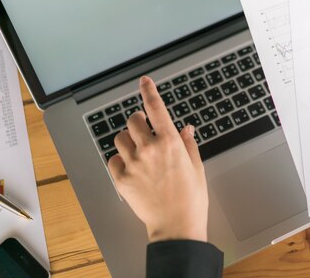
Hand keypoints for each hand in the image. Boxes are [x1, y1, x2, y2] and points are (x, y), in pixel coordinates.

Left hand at [107, 76, 208, 242]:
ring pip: (120, 138)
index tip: (144, 82)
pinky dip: (121, 160)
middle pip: (132, 120)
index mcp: (171, 143)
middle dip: (137, 121)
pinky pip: (114, 159)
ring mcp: (133, 164)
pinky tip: (133, 169)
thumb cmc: (190, 199)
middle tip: (144, 130)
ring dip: (128, 140)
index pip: (156, 108)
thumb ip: (188, 143)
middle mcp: (150, 149)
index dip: (148, 91)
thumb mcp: (196, 167)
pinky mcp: (121, 179)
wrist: (176, 226)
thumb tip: (185, 128)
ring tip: (139, 153)